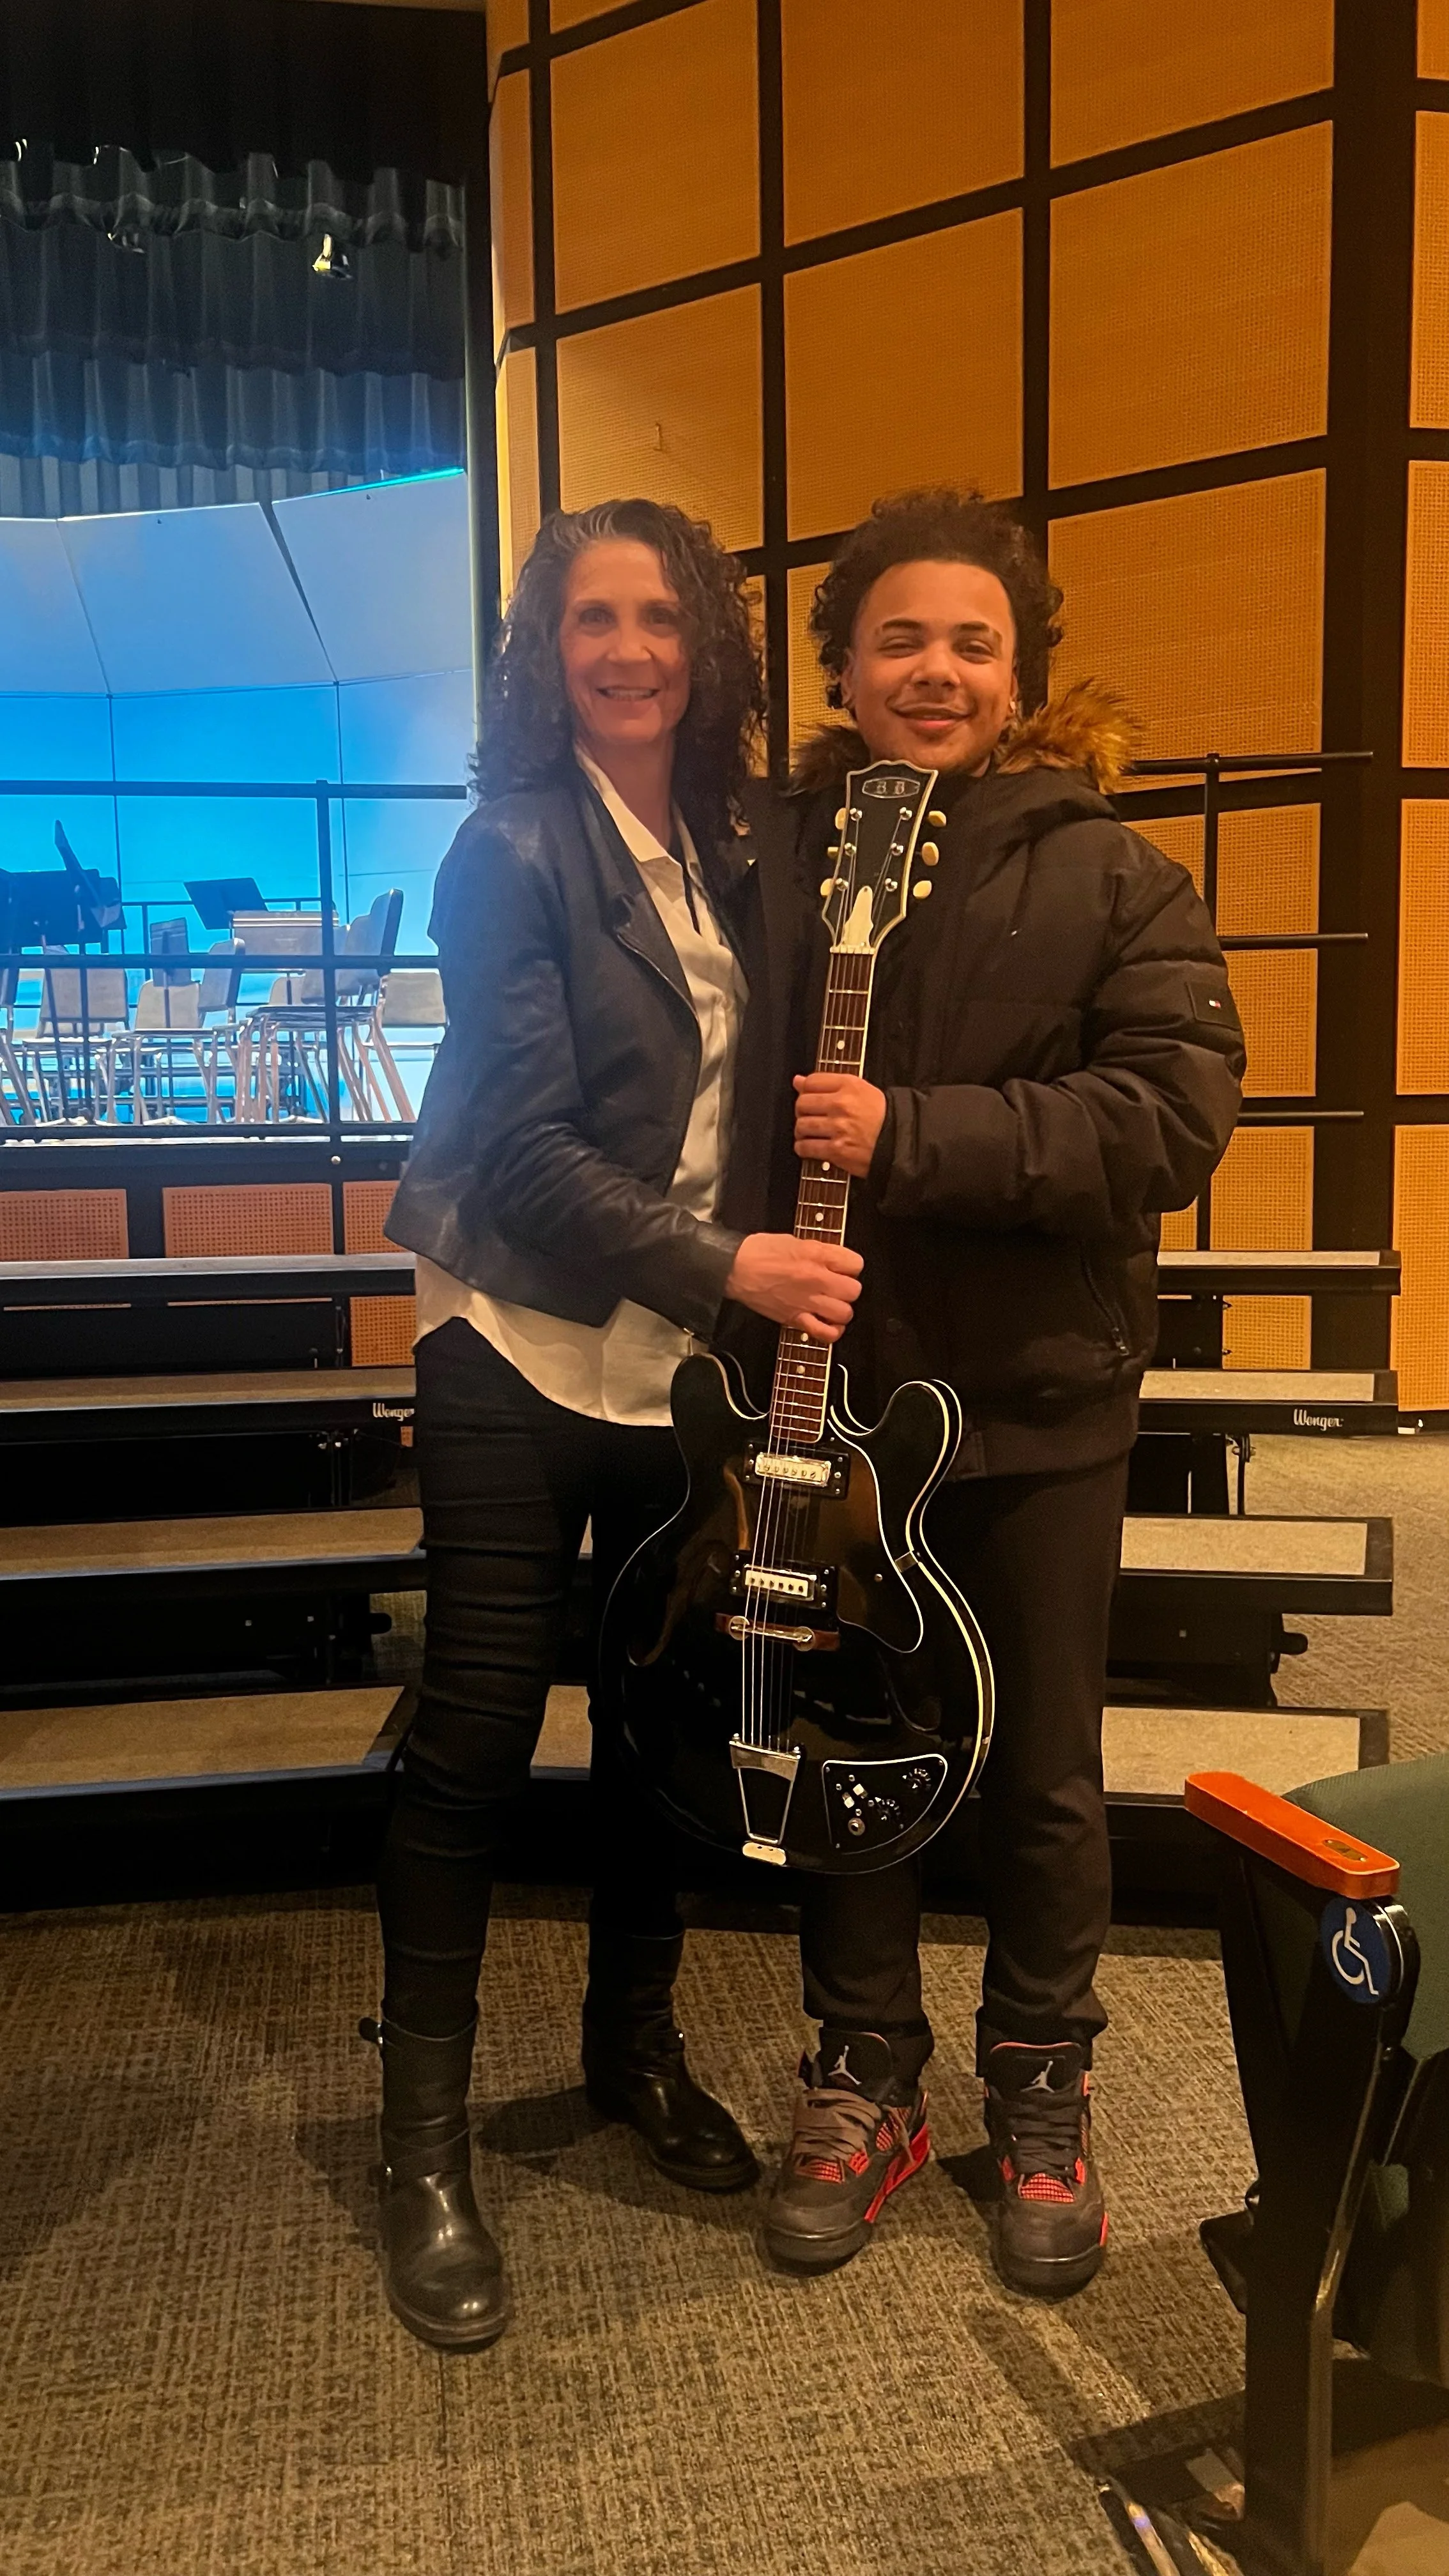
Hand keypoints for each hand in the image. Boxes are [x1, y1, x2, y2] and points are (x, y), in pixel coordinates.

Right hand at [725, 1232, 863, 1342]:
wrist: (735, 1269)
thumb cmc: (759, 1252)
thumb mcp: (794, 1240)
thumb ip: (819, 1251)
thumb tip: (834, 1259)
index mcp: (816, 1255)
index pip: (856, 1264)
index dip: (851, 1266)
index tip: (843, 1268)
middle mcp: (816, 1279)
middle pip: (854, 1291)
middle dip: (848, 1288)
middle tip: (837, 1286)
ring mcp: (807, 1302)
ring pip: (845, 1313)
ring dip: (841, 1309)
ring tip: (832, 1305)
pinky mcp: (795, 1319)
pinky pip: (826, 1334)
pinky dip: (832, 1332)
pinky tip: (829, 1324)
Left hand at [793, 1072, 887, 1179]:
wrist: (900, 1143)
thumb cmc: (882, 1117)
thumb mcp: (861, 1090)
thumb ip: (829, 1083)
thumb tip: (797, 1081)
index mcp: (849, 1086)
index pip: (812, 1082)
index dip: (804, 1091)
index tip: (808, 1098)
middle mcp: (842, 1105)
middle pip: (802, 1103)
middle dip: (801, 1112)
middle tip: (808, 1117)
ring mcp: (838, 1128)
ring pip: (802, 1126)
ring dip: (802, 1132)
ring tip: (810, 1134)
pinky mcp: (837, 1150)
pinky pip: (807, 1148)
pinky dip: (803, 1149)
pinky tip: (809, 1148)